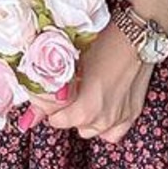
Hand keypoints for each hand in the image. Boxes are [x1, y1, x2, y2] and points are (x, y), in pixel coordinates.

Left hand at [34, 24, 152, 147]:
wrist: (137, 34)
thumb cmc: (103, 42)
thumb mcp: (70, 63)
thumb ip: (49, 96)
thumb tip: (31, 118)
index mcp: (83, 109)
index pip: (52, 118)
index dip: (47, 103)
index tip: (48, 91)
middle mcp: (102, 119)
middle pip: (71, 124)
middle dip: (65, 109)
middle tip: (68, 89)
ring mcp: (119, 119)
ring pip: (90, 130)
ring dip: (84, 117)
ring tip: (85, 96)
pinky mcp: (132, 113)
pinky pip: (112, 133)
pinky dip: (104, 124)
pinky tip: (102, 109)